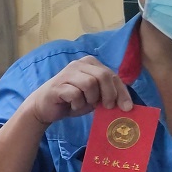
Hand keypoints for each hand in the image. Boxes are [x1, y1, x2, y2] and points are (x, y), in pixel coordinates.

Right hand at [20, 56, 134, 126]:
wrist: (44, 107)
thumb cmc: (72, 101)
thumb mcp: (94, 97)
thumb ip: (107, 95)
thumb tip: (126, 105)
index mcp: (90, 63)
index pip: (112, 75)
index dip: (122, 92)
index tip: (127, 108)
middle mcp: (79, 64)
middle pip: (103, 76)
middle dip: (109, 94)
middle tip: (107, 107)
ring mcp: (67, 73)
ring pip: (90, 84)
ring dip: (90, 99)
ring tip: (84, 104)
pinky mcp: (58, 85)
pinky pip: (75, 94)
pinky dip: (77, 104)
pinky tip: (72, 106)